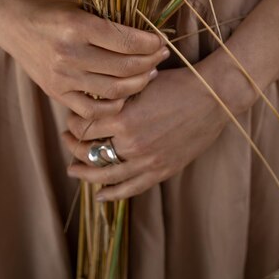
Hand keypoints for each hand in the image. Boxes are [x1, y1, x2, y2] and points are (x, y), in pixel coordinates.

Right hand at [0, 0, 169, 118]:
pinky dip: (114, 105)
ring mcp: (62, 77)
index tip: (161, 41)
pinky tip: (125, 95)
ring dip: (138, 83)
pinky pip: (92, 110)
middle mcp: (70, 53)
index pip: (126, 40)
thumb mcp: (80, 5)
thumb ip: (109, 20)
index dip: (150, 42)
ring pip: (114, 90)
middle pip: (124, 66)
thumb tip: (146, 32)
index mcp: (78, 26)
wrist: (12, 22)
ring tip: (148, 74)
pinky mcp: (56, 92)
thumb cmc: (49, 9)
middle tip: (161, 56)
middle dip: (150, 61)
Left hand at [63, 64, 228, 199]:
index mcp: (123, 118)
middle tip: (66, 140)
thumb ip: (117, 94)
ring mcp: (147, 161)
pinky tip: (100, 195)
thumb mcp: (140, 83)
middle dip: (73, 146)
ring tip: (73, 169)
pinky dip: (113, 194)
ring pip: (105, 175)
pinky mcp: (162, 171)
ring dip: (85, 173)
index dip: (73, 123)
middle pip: (89, 152)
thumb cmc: (177, 84)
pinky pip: (131, 188)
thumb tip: (92, 98)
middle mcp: (131, 143)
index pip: (84, 127)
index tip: (72, 118)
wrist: (212, 97)